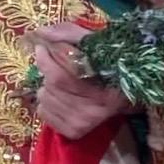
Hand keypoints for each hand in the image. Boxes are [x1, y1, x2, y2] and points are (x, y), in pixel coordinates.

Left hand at [25, 21, 132, 139]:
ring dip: (45, 86)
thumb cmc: (107, 65)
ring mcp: (83, 124)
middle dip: (46, 70)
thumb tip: (41, 32)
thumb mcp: (94, 44)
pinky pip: (44, 113)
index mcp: (103, 87)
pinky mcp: (73, 132)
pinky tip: (59, 97)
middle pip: (52, 87)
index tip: (41, 48)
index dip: (46, 60)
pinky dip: (45, 102)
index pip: (61, 77)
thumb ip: (68, 34)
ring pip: (45, 99)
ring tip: (60, 82)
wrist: (122, 96)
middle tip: (50, 62)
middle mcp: (93, 110)